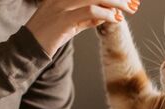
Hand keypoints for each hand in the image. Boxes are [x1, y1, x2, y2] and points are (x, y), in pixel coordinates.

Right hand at [26, 0, 140, 55]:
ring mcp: (62, 5)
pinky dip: (106, 13)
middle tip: (134, 3)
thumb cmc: (50, 36)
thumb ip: (88, 18)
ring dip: (117, 2)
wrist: (29, 48)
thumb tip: (108, 14)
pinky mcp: (64, 19)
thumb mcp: (71, 24)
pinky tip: (116, 18)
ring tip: (130, 10)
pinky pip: (89, 11)